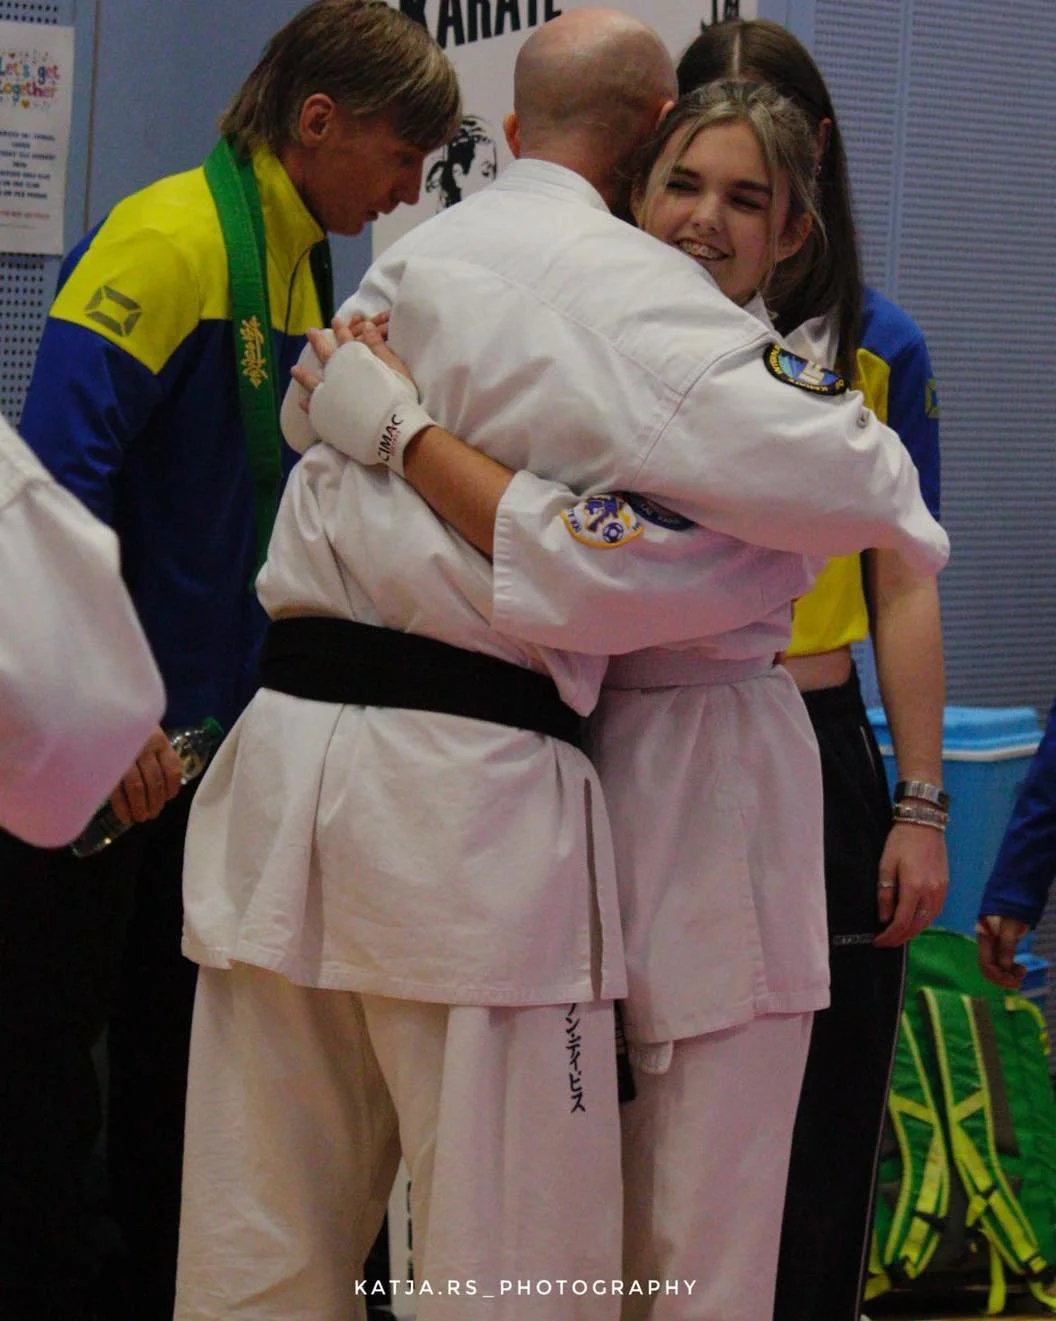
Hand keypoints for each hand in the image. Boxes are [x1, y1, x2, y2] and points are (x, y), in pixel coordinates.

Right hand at [108, 725, 182, 824]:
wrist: (102, 714)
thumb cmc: (127, 726)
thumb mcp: (147, 733)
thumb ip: (157, 754)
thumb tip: (164, 788)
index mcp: (159, 741)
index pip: (172, 769)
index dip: (172, 788)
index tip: (169, 799)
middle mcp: (143, 747)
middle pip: (155, 781)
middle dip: (155, 802)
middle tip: (153, 815)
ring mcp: (124, 755)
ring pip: (137, 787)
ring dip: (141, 807)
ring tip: (141, 818)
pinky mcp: (107, 764)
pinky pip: (117, 790)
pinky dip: (122, 807)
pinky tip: (126, 816)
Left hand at [295, 329, 434, 477]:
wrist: (393, 430)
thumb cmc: (399, 397)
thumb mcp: (394, 367)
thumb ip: (378, 346)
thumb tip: (367, 325)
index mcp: (355, 361)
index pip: (346, 340)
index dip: (342, 330)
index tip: (335, 321)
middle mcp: (337, 376)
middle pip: (325, 355)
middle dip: (318, 342)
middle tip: (310, 333)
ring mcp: (328, 396)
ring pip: (312, 382)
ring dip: (303, 375)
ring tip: (294, 369)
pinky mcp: (326, 416)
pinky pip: (314, 408)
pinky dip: (309, 404)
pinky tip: (303, 401)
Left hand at [873, 819, 947, 946]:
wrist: (924, 822)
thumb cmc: (901, 841)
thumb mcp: (885, 865)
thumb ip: (885, 893)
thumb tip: (884, 918)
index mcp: (914, 887)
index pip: (902, 922)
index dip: (889, 935)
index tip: (878, 941)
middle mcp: (931, 892)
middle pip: (917, 926)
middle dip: (901, 938)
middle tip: (887, 942)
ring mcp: (941, 890)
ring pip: (928, 921)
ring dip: (913, 932)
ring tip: (898, 935)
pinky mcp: (946, 886)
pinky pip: (935, 911)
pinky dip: (924, 921)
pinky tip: (913, 921)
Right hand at [976, 914, 1030, 987]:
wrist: (1014, 894)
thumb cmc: (1011, 908)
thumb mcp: (1009, 926)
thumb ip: (1006, 945)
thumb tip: (1006, 966)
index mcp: (984, 939)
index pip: (986, 964)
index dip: (999, 976)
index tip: (1015, 982)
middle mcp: (987, 944)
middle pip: (990, 967)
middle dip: (1003, 977)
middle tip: (1019, 981)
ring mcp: (994, 944)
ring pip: (997, 965)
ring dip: (1009, 973)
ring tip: (1022, 972)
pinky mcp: (1002, 943)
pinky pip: (1003, 960)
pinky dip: (1011, 967)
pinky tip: (1019, 967)